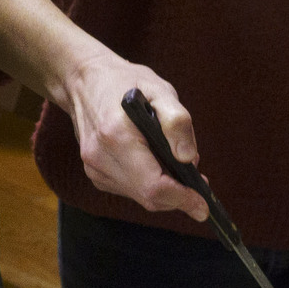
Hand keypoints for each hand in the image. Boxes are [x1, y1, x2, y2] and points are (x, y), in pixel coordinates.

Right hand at [60, 54, 206, 219]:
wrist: (85, 82)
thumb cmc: (125, 83)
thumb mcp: (160, 91)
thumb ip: (177, 122)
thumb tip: (188, 158)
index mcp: (117, 137)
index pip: (153, 186)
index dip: (183, 199)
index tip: (204, 205)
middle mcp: (101, 158)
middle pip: (149, 197)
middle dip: (178, 195)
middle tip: (198, 180)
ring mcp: (95, 169)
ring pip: (141, 197)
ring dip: (165, 189)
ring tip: (176, 164)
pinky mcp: (95, 174)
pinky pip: (131, 190)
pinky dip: (149, 184)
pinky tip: (155, 164)